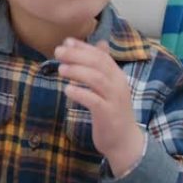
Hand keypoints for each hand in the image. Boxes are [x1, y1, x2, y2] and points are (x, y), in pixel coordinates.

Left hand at [55, 38, 143, 175]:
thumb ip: (101, 67)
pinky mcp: (108, 114)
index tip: (66, 41)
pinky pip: (94, 101)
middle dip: (77, 55)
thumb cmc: (111, 111)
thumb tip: (100, 42)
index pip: (101, 55)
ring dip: (77, 71)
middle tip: (58, 52)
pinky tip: (68, 90)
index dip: (83, 47)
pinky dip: (80, 93)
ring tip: (61, 69)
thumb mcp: (108, 86)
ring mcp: (114, 99)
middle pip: (98, 63)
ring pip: (97, 79)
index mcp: (116, 76)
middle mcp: (117, 84)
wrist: (124, 141)